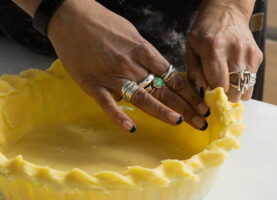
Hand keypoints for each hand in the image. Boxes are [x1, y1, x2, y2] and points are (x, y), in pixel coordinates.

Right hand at [47, 0, 208, 131]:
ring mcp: (112, 75)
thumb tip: (155, 75)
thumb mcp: (131, 34)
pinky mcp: (93, 84)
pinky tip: (131, 128)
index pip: (171, 76)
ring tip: (180, 122)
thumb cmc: (103, 23)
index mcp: (143, 50)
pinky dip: (119, 116)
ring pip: (141, 97)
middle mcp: (131, 64)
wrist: (70, 16)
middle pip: (163, 89)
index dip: (189, 92)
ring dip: (162, 111)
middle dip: (184, 106)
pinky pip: (108, 103)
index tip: (202, 104)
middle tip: (201, 121)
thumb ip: (144, 56)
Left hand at [186, 0, 262, 101]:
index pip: (219, 86)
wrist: (226, 12)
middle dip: (224, 98)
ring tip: (225, 83)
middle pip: (234, 92)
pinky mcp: (258, 56)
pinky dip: (241, 83)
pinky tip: (233, 72)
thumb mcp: (191, 50)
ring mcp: (249, 54)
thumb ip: (195, 74)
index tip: (208, 98)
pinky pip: (251, 81)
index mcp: (214, 50)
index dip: (213, 97)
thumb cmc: (204, 32)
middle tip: (217, 93)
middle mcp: (235, 52)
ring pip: (246, 90)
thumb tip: (203, 95)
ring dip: (235, 92)